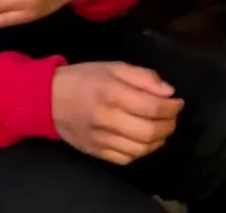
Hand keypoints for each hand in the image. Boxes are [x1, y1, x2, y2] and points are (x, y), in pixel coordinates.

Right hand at [52, 62, 183, 164]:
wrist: (47, 99)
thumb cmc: (85, 79)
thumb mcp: (115, 67)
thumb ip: (144, 77)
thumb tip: (169, 92)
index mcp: (112, 93)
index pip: (153, 108)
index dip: (172, 107)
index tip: (178, 102)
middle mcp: (106, 119)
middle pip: (149, 132)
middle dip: (169, 125)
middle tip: (173, 117)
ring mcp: (99, 139)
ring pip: (140, 149)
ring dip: (158, 140)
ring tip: (162, 129)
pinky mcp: (94, 151)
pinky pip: (125, 159)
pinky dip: (141, 152)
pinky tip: (144, 141)